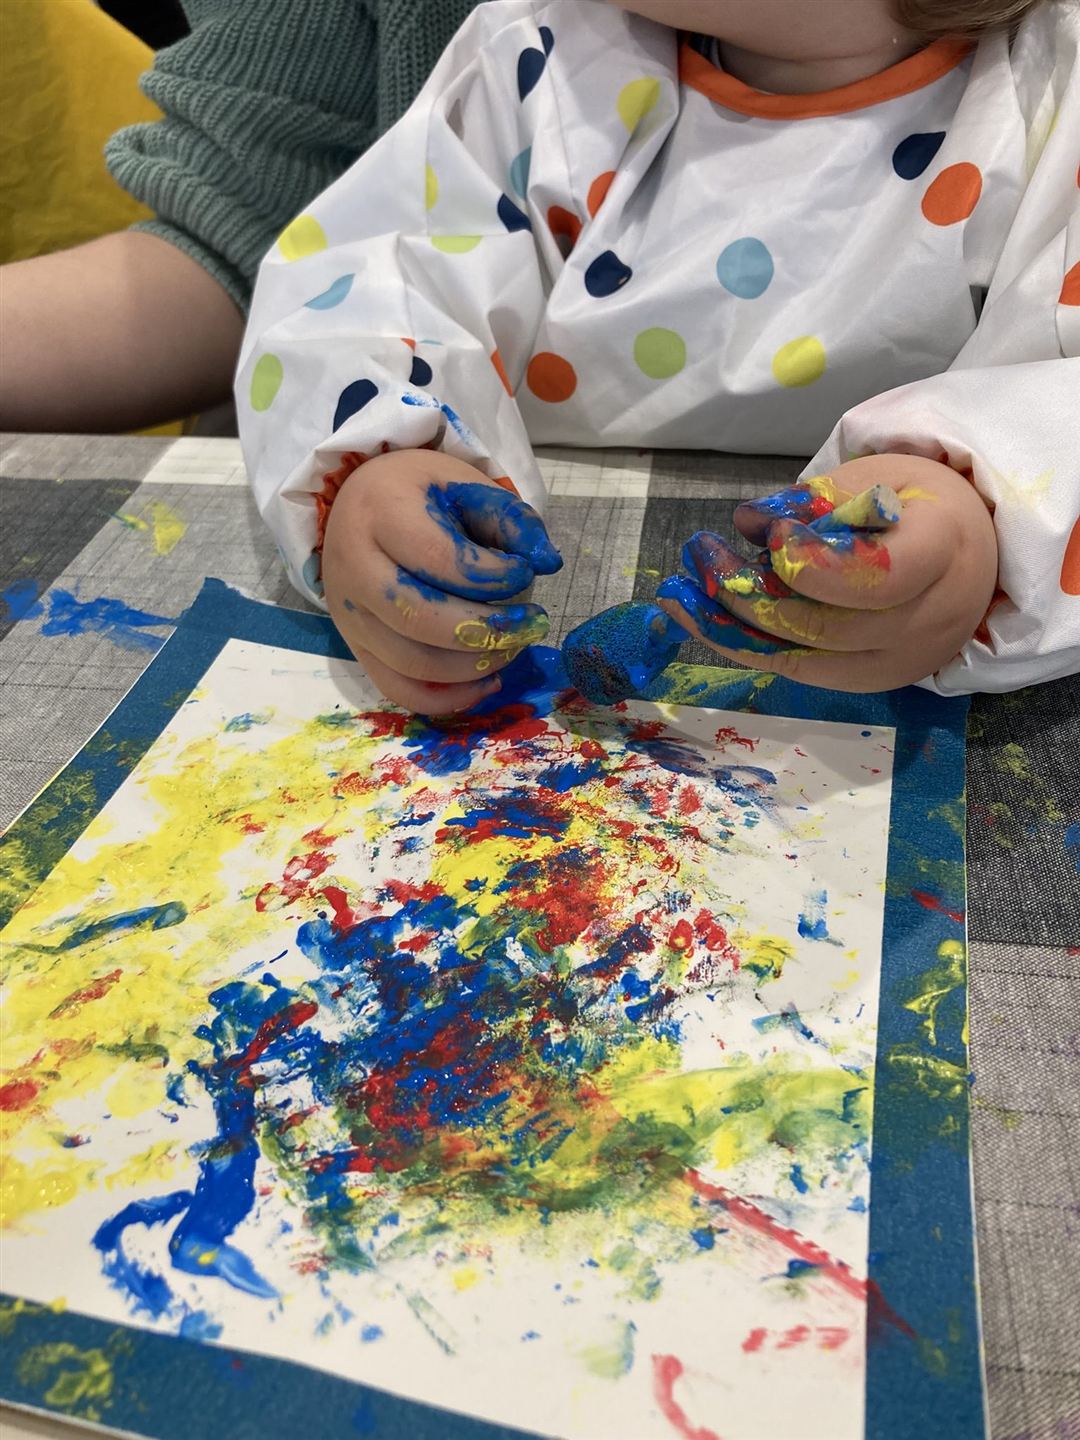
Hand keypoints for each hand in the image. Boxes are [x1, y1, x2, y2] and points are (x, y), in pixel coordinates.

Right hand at [322, 449, 561, 712]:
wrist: (362, 505)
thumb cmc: (422, 496)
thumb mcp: (468, 487)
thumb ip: (511, 519)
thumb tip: (547, 563)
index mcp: (380, 514)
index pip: (437, 559)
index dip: (492, 577)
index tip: (526, 572)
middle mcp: (353, 568)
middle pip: (420, 618)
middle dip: (488, 630)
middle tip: (531, 623)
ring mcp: (349, 615)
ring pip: (412, 662)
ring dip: (475, 666)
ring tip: (514, 645)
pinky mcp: (356, 648)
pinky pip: (398, 690)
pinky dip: (448, 697)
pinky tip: (487, 680)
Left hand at [657, 455, 997, 691]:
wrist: (971, 557)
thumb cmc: (917, 505)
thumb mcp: (874, 479)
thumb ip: (814, 502)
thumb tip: (745, 521)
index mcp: (942, 553)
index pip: (878, 579)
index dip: (816, 567)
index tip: (771, 536)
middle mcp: (928, 620)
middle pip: (828, 627)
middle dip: (750, 594)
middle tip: (697, 558)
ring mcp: (901, 661)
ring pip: (805, 658)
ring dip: (732, 628)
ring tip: (678, 596)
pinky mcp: (871, 681)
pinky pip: (801, 670)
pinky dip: (749, 646)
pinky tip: (702, 619)